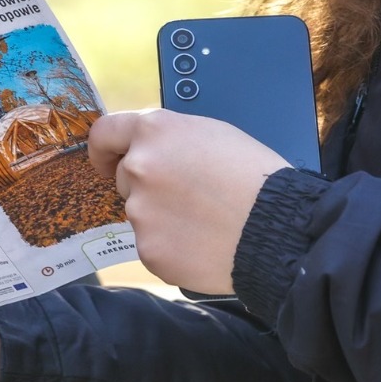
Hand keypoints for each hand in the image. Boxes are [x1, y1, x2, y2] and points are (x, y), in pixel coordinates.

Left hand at [90, 110, 289, 293]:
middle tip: (190, 196)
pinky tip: (202, 243)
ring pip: (141, 213)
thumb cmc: (254, 176)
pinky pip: (152, 244)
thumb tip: (150, 152)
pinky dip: (172, 246)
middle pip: (126, 177)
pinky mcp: (149, 250)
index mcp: (155, 131)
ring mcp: (140, 212)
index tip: (107, 161)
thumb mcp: (212, 134)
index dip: (104, 149)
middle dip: (149, 186)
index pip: (105, 133)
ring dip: (162, 217)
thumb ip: (171, 140)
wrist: (276, 228)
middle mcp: (139, 168)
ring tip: (204, 222)